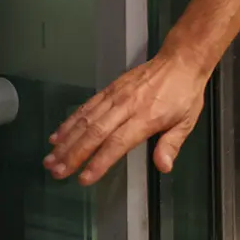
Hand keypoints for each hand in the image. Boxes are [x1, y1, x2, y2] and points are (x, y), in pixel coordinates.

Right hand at [44, 51, 208, 185]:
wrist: (181, 60)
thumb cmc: (185, 92)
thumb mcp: (187, 120)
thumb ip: (172, 144)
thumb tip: (163, 166)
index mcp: (147, 117)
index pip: (118, 142)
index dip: (100, 161)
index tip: (84, 178)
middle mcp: (127, 106)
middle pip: (95, 133)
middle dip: (74, 155)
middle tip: (57, 172)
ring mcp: (116, 96)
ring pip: (86, 120)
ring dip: (67, 141)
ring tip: (51, 159)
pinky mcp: (110, 89)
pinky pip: (87, 106)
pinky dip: (70, 121)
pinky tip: (58, 136)